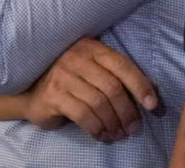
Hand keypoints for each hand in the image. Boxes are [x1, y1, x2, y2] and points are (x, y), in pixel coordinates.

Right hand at [24, 37, 159, 142]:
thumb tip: (152, 94)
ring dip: (113, 124)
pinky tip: (102, 136)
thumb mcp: (93, 72)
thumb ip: (117, 77)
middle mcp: (76, 57)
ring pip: (99, 103)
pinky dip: (97, 129)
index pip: (121, 65)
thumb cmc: (70, 82)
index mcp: (91, 48)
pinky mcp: (53, 96)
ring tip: (118, 135)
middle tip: (133, 129)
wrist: (31, 91)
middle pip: (112, 87)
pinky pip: (83, 115)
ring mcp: (62, 76)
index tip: (153, 105)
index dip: (140, 85)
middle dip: (128, 112)